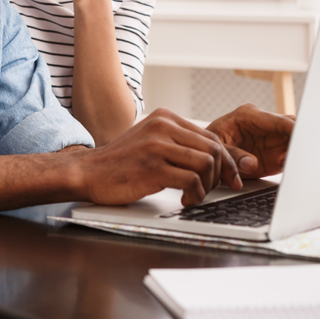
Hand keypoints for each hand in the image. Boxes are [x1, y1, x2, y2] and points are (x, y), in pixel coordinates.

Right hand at [82, 109, 241, 206]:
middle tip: (215, 190)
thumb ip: (177, 142)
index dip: (227, 160)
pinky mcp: (153, 167)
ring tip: (195, 195)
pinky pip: (191, 181)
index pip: (211, 136)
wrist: (88, 172)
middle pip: (214, 149)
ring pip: (206, 164)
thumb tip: (216, 157)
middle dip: (221, 174)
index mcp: (165, 117)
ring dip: (207, 186)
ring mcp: (157, 146)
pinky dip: (195, 195)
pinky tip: (185, 200)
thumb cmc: (121, 162)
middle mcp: (162, 126)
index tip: (231, 178)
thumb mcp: (150, 141)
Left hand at [206, 104, 294, 178]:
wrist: (208, 154)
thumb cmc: (210, 143)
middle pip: (292, 127)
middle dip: (298, 140)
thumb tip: (251, 163)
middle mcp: (265, 125)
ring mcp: (272, 139)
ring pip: (295, 142)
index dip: (292, 129)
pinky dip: (293, 163)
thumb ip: (232, 154)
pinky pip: (291, 156)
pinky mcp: (275, 154)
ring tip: (283, 163)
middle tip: (295, 154)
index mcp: (250, 115)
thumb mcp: (216, 146)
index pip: (278, 120)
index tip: (300, 139)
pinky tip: (287, 169)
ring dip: (296, 153)